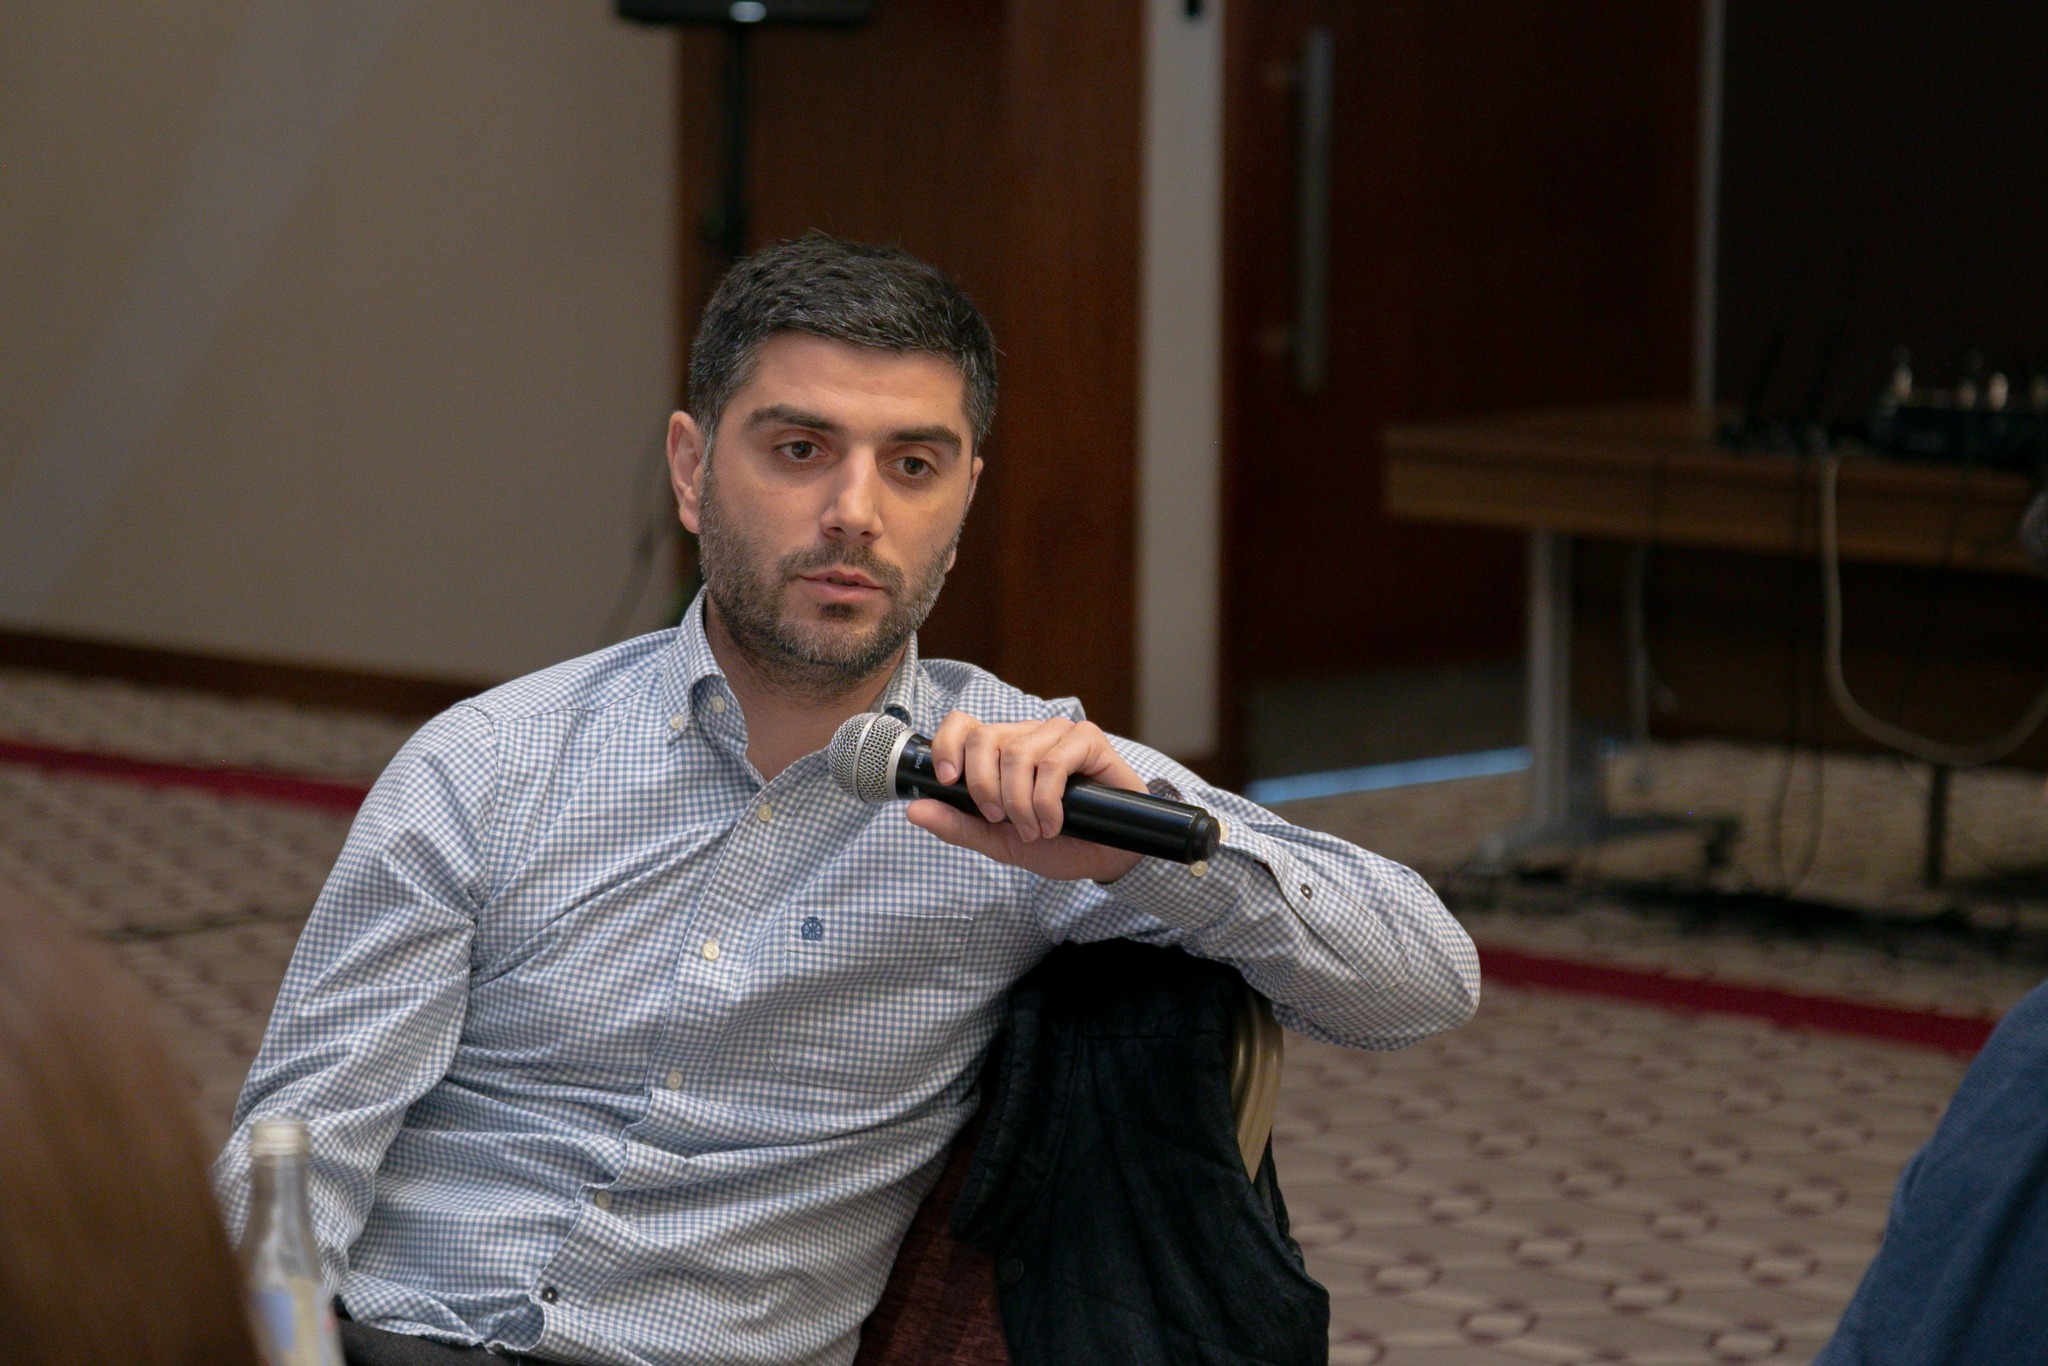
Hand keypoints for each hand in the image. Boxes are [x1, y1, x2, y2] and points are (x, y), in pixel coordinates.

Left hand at [904, 711, 1145, 882]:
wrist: (1106, 856)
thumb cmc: (1056, 842)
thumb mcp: (998, 842)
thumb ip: (957, 825)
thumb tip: (912, 809)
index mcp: (999, 750)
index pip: (961, 725)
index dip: (947, 747)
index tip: (947, 782)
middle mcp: (1026, 734)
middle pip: (984, 739)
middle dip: (985, 789)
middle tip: (1003, 821)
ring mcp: (1057, 733)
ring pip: (1017, 753)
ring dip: (1021, 804)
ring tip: (1036, 830)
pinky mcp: (1087, 739)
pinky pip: (1052, 762)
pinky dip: (1047, 800)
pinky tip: (1055, 822)